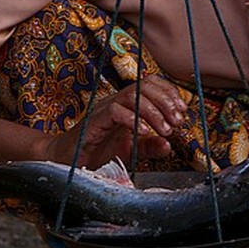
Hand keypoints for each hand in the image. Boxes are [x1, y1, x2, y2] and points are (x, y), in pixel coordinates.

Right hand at [43, 75, 186, 169]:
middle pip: (144, 85)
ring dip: (153, 110)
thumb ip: (148, 146)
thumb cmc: (96, 153)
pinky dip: (132, 119)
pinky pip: (114, 111)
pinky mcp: (94, 121)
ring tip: (164, 129)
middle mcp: (116, 102)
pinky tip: (143, 132)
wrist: (66, 162)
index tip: (182, 111)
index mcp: (126, 104)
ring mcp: (104, 109)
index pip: (150, 84)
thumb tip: (169, 145)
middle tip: (177, 122)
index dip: (169, 93)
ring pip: (132, 95)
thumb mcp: (129, 151)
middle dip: (166, 101)